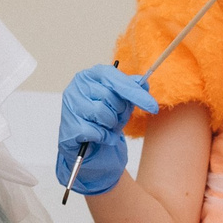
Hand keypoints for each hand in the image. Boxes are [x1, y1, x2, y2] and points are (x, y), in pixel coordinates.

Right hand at [56, 65, 158, 195]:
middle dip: (120, 112)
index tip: (153, 107)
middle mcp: (77, 86)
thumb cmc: (106, 120)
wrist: (91, 147)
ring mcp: (70, 106)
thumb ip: (132, 90)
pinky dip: (105, 138)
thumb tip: (143, 83)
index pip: (116, 79)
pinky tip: (102, 138)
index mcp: (92, 75)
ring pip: (102, 113)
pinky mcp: (69, 127)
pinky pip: (95, 131)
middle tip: (117, 118)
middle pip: (110, 96)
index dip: (135, 93)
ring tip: (108, 127)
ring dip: (112, 125)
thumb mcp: (123, 103)